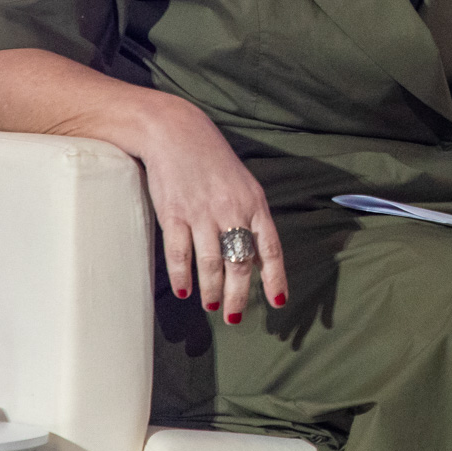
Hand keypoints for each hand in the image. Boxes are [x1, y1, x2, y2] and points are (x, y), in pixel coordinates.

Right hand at [140, 103, 286, 323]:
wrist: (176, 133)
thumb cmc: (213, 160)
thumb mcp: (244, 185)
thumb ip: (252, 219)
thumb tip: (258, 258)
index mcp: (254, 203)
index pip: (270, 248)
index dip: (275, 277)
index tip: (277, 302)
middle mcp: (231, 210)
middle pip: (239, 263)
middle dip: (239, 295)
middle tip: (236, 317)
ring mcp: (201, 213)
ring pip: (210, 264)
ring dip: (212, 291)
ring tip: (213, 306)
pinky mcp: (174, 214)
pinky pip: (179, 254)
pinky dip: (182, 276)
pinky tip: (184, 291)